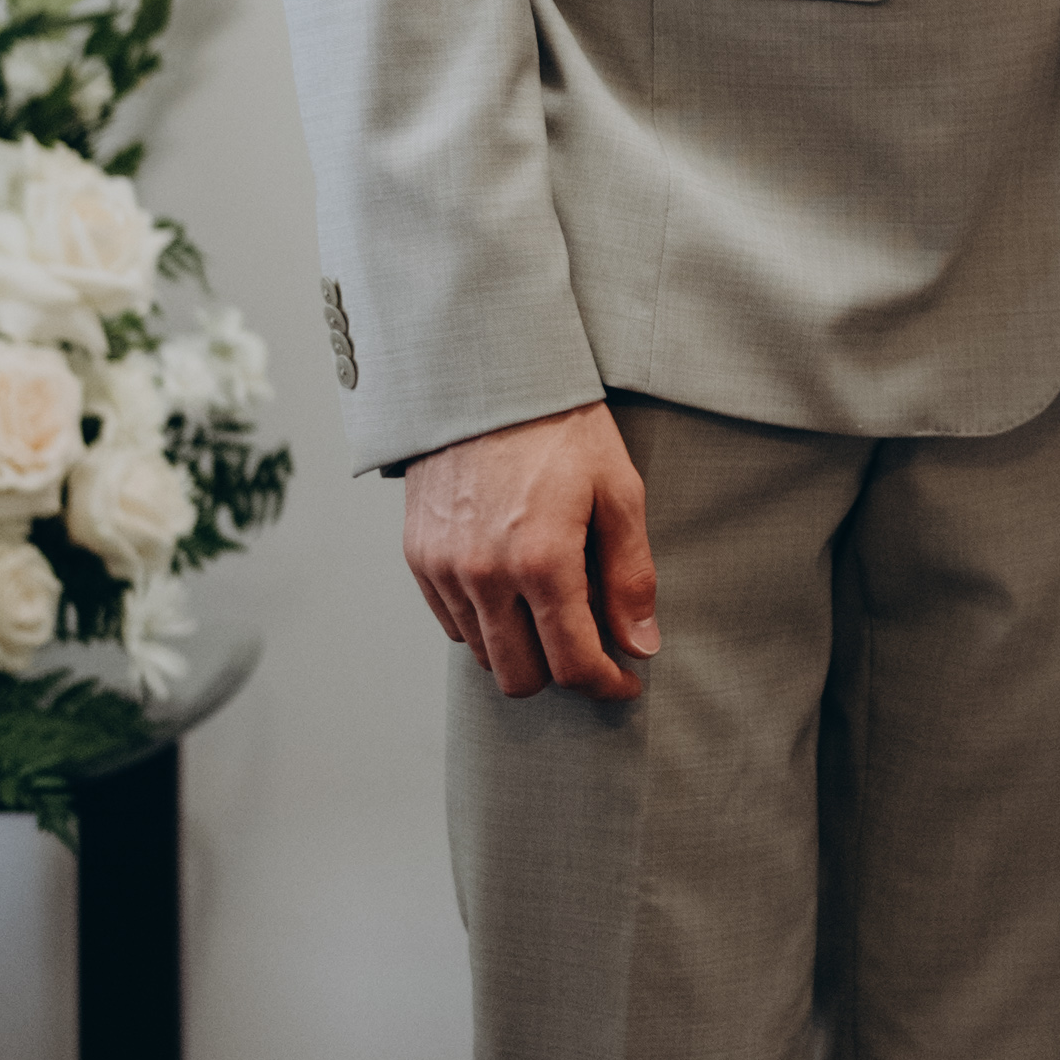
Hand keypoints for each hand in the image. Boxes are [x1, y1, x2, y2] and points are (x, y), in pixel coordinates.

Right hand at [403, 405, 658, 701]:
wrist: (485, 374)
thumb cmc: (560, 426)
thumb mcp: (618, 491)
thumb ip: (631, 576)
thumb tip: (641, 644)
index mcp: (543, 561)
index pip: (572, 664)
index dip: (606, 684)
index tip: (624, 682)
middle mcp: (485, 574)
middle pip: (520, 677)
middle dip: (561, 675)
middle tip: (589, 648)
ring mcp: (444, 568)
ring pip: (482, 654)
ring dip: (520, 650)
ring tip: (550, 611)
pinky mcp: (418, 555)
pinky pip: (451, 621)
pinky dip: (483, 623)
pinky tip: (512, 591)